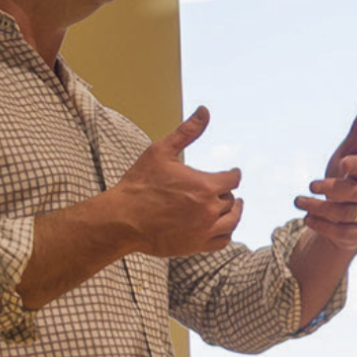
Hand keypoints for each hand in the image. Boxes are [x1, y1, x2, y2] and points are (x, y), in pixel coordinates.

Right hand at [111, 106, 242, 256]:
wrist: (123, 219)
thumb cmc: (139, 184)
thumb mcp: (161, 151)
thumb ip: (187, 132)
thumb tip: (205, 111)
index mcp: (206, 185)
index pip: (233, 179)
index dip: (233, 174)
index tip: (232, 173)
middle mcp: (209, 209)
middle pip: (232, 199)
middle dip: (227, 193)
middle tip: (223, 190)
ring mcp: (204, 229)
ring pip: (232, 221)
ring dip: (234, 212)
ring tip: (233, 208)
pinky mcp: (197, 245)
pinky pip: (223, 240)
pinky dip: (226, 232)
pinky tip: (222, 226)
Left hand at [295, 103, 356, 251]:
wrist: (344, 215)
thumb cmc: (346, 179)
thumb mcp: (348, 155)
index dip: (356, 166)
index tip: (342, 161)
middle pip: (353, 194)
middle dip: (331, 189)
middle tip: (310, 185)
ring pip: (343, 214)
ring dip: (317, 207)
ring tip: (298, 202)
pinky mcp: (354, 235)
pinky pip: (339, 232)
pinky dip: (321, 225)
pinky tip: (306, 218)